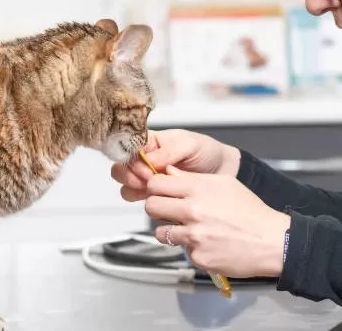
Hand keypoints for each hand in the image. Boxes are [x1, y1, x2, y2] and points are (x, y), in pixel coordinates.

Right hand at [111, 129, 240, 201]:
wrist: (222, 171)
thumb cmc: (206, 152)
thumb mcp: (190, 144)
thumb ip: (168, 151)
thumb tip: (148, 160)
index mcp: (150, 141)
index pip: (127, 148)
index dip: (133, 160)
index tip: (148, 167)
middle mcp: (144, 159)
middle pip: (120, 168)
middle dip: (131, 176)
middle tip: (150, 180)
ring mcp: (147, 177)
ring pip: (125, 185)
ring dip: (135, 189)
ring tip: (154, 189)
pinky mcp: (153, 193)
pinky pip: (136, 198)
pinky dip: (143, 200)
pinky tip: (158, 197)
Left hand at [145, 165, 290, 277]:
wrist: (271, 241)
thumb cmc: (251, 212)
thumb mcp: (224, 184)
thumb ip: (193, 178)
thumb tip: (169, 172)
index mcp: (199, 188)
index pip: (156, 183)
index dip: (156, 188)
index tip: (160, 192)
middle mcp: (194, 210)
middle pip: (151, 206)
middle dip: (157, 208)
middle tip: (168, 211)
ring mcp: (194, 235)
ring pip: (161, 232)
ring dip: (170, 231)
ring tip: (188, 229)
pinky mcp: (198, 256)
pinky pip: (183, 250)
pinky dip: (192, 248)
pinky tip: (207, 242)